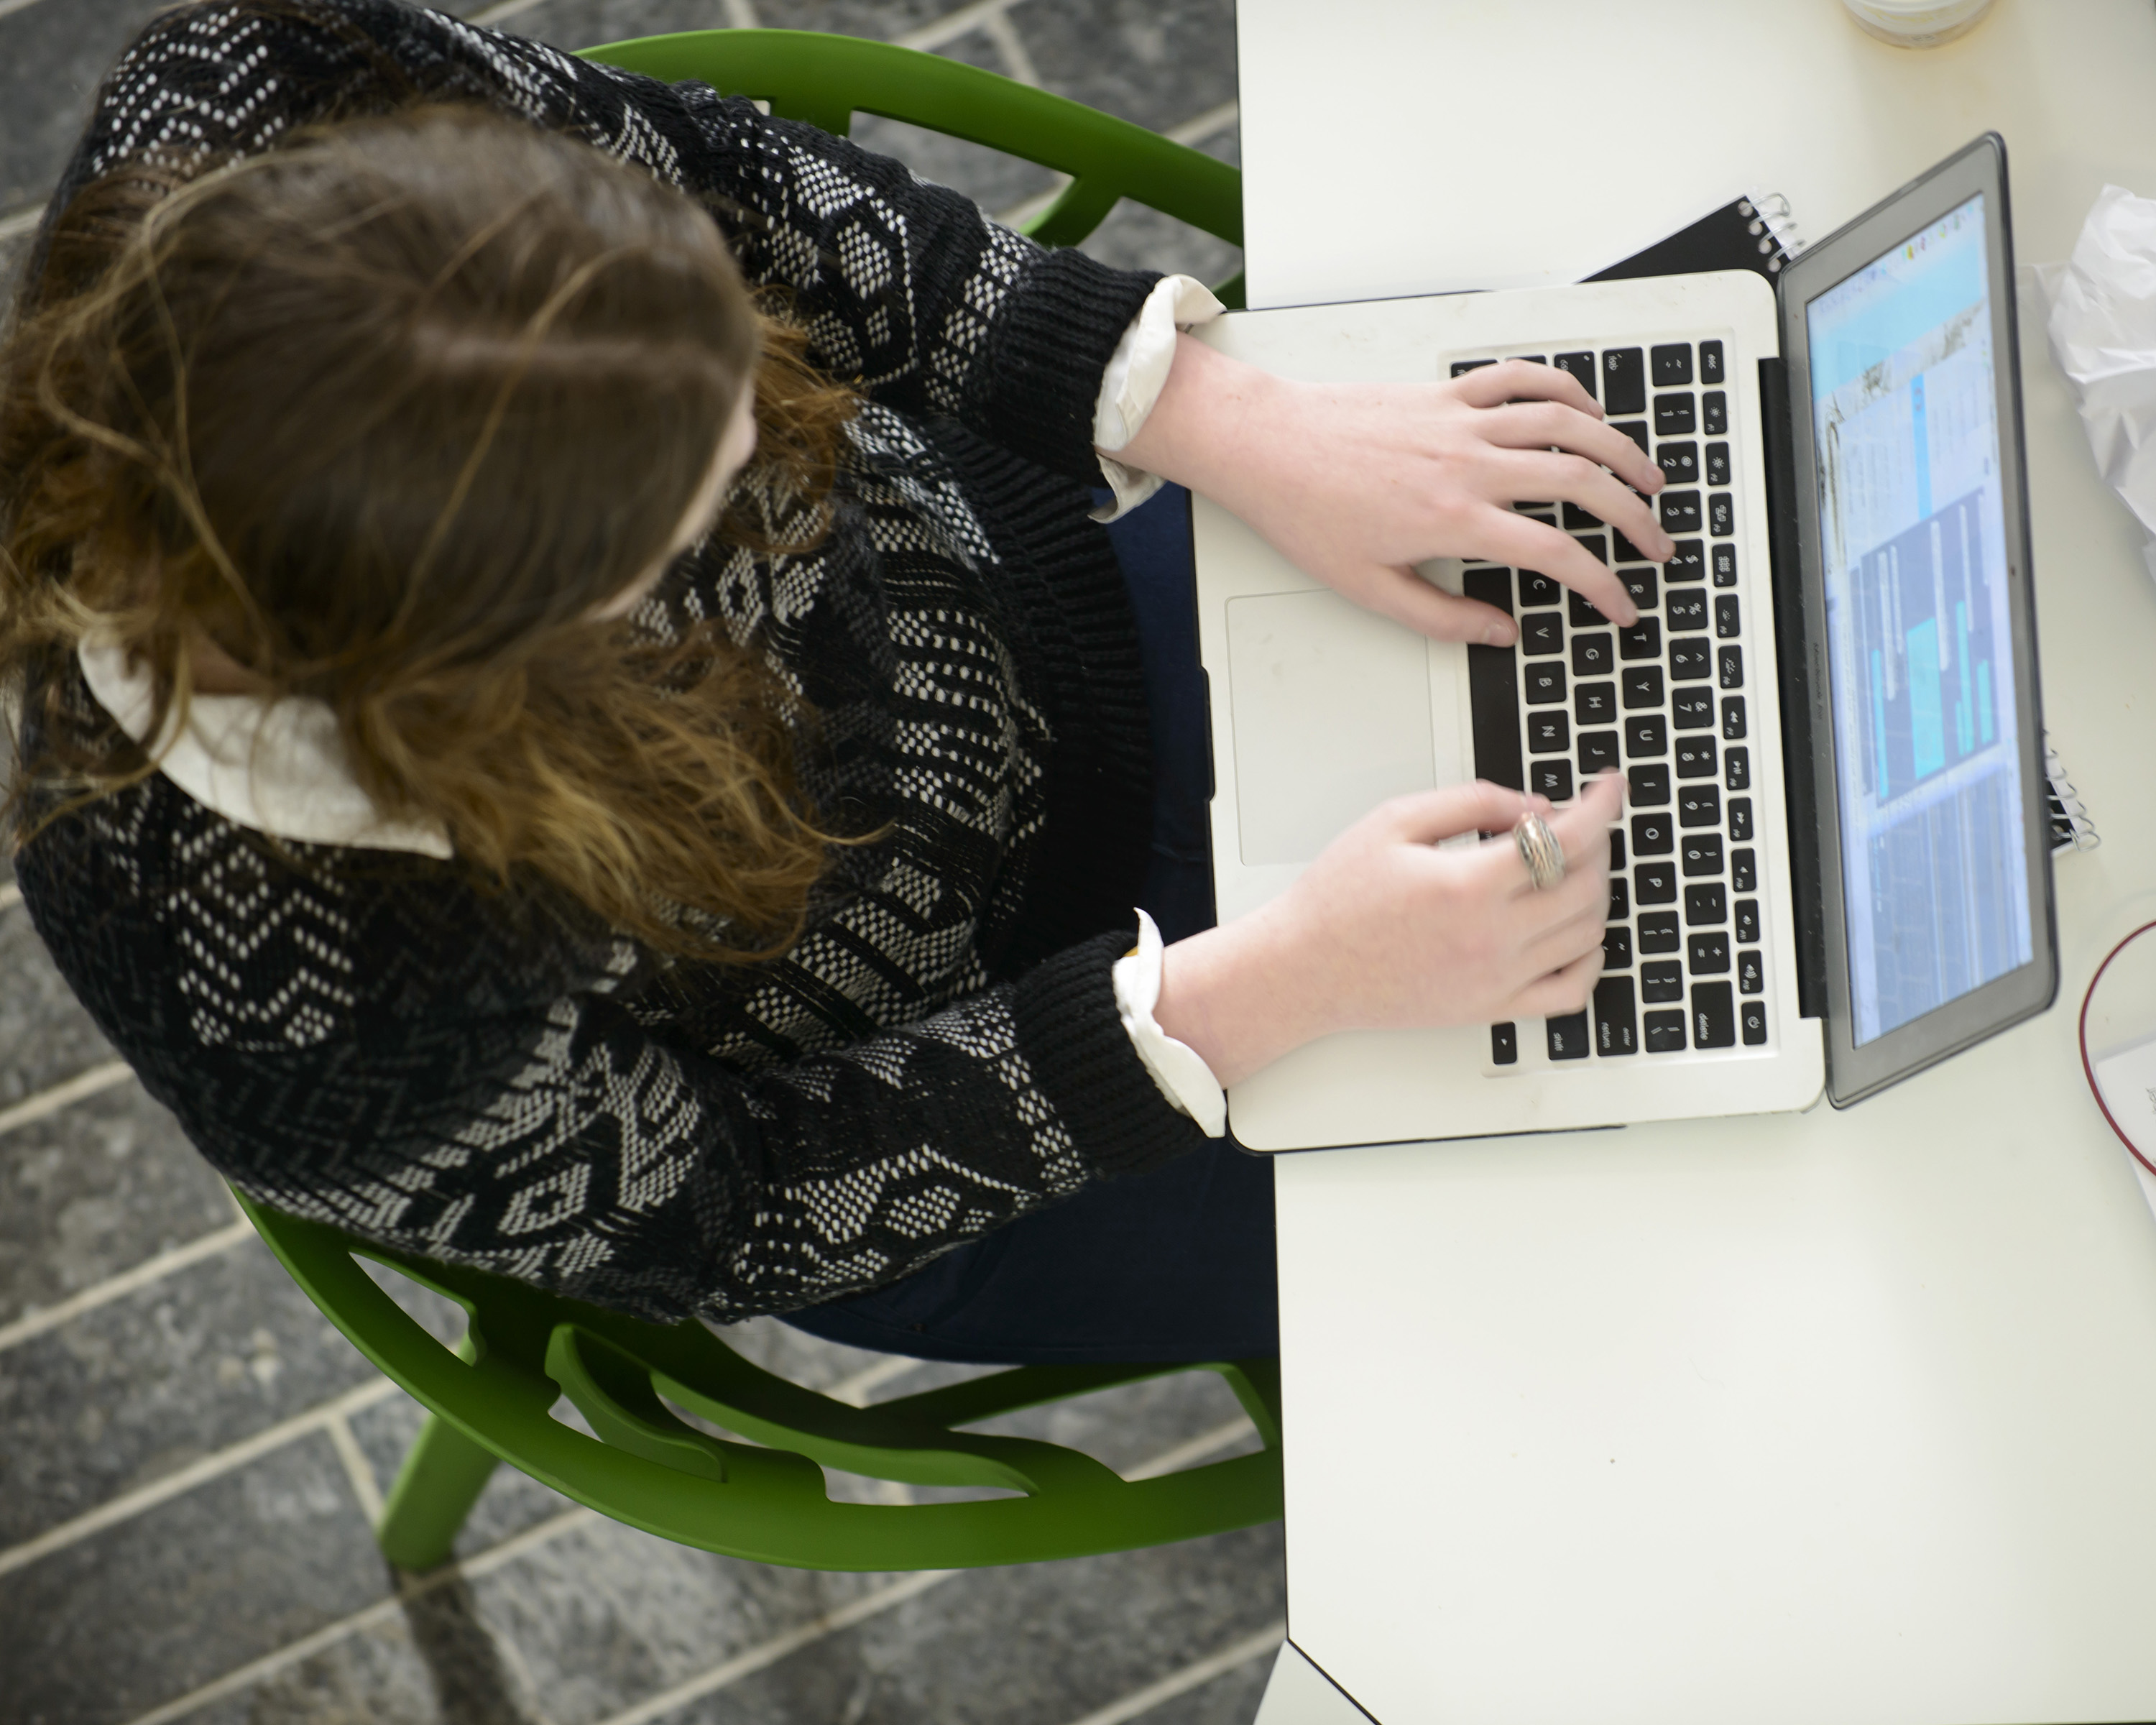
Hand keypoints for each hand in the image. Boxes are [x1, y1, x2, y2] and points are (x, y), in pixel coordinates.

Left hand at [1112, 340, 1673, 643]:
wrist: (1267, 446)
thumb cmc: (1307, 514)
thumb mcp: (1370, 589)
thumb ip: (1444, 618)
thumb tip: (1501, 634)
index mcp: (1455, 521)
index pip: (1557, 555)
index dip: (1603, 585)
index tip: (1622, 606)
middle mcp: (1469, 465)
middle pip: (1582, 485)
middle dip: (1635, 518)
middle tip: (1657, 544)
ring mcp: (1463, 421)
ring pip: (1568, 425)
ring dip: (1619, 451)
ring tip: (1647, 478)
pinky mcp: (1448, 393)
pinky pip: (1524, 380)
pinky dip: (1567, 391)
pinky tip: (1588, 413)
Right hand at [1155, 773, 1623, 1087]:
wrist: (1304, 969)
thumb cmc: (1338, 898)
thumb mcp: (1395, 820)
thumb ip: (1474, 801)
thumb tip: (1538, 808)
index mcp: (1466, 886)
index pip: (1568, 839)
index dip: (1601, 804)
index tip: (1609, 786)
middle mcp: (1490, 938)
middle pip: (1588, 883)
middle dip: (1596, 841)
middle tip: (1577, 821)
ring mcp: (1495, 979)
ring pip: (1588, 932)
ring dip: (1594, 891)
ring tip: (1568, 867)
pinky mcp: (1491, 1008)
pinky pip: (1570, 991)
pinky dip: (1591, 959)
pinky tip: (1577, 933)